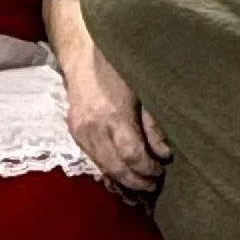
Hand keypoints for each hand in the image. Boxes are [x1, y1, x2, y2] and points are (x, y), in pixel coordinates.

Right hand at [62, 34, 170, 194]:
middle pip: (116, 167)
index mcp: (113, 116)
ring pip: (102, 166)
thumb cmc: (119, 68)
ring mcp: (80, 130)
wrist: (83, 54)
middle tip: (154, 185)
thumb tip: (164, 152)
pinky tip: (123, 172)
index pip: (132, 155)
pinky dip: (109, 168)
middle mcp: (92, 127)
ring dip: (122, 178)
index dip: (149, 168)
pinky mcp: (74, 131)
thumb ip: (154, 123)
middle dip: (136, 180)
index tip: (162, 170)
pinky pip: (93, 158)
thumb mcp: (144, 90)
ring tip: (141, 183)